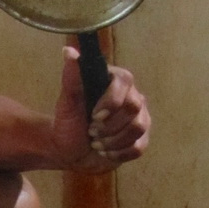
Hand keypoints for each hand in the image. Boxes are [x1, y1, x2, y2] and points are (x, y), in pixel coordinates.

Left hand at [50, 45, 149, 173]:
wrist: (70, 150)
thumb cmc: (69, 123)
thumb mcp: (67, 102)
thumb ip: (72, 78)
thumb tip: (69, 53)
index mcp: (115, 81)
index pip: (125, 81)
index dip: (111, 101)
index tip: (94, 116)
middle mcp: (132, 96)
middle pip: (134, 108)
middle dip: (109, 125)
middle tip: (91, 131)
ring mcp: (140, 118)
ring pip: (138, 128)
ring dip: (112, 141)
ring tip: (96, 143)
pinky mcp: (141, 139)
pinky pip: (138, 147)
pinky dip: (118, 153)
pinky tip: (105, 152)